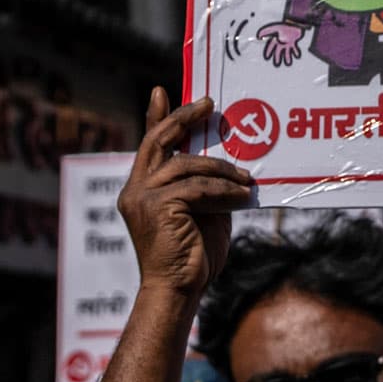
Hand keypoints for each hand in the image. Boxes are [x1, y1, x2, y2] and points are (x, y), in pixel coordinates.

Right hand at [119, 91, 251, 295]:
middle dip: (184, 119)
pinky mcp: (157, 208)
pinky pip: (198, 188)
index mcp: (142, 188)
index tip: (161, 91)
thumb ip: (203, 187)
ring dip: (223, 171)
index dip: (156, 117)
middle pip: (159, 141)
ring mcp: (142, 198)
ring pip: (187, 166)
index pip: (149, 145)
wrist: (178, 290)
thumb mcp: (202, 213)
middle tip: (210, 105)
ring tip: (247, 181)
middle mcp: (135, 189)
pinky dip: (224, 191)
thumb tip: (227, 165)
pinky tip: (243, 198)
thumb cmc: (193, 256)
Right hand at [256, 21, 306, 66]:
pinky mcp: (293, 42)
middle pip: (278, 51)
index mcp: (275, 39)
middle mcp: (280, 42)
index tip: (267, 57)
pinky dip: (295, 52)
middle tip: (277, 64)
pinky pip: (294, 49)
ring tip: (288, 63)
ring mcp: (287, 42)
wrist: (294, 23)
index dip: (268, 52)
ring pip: (286, 52)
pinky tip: (296, 56)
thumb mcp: (273, 29)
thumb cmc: (284, 25)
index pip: (270, 47)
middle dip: (277, 57)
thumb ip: (265, 32)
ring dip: (287, 57)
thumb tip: (258, 36)